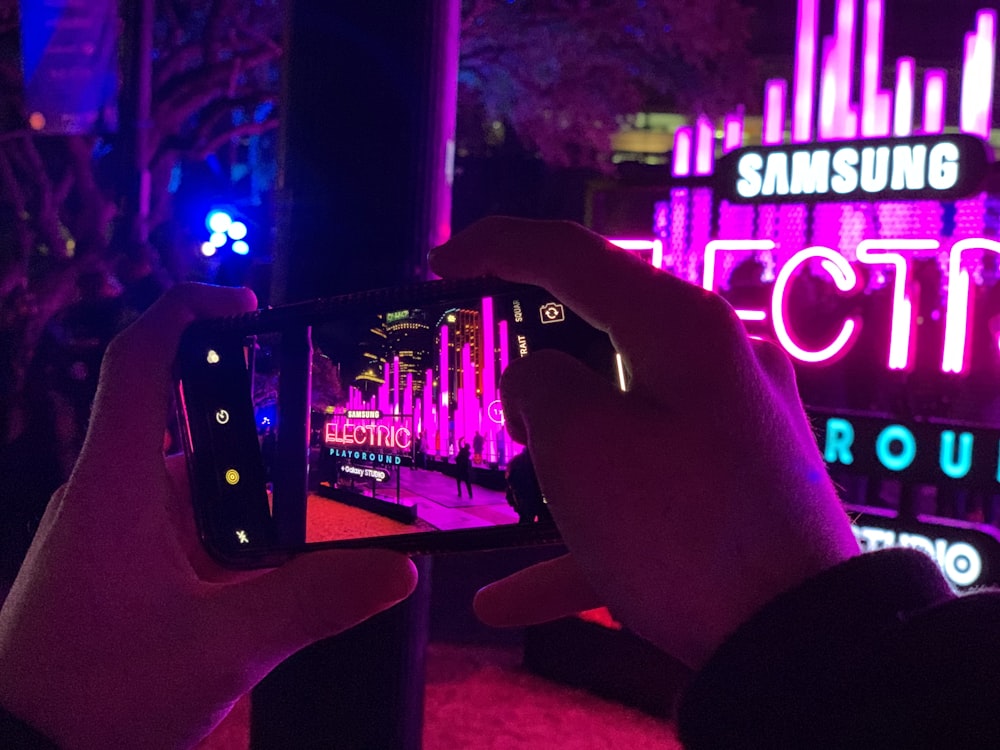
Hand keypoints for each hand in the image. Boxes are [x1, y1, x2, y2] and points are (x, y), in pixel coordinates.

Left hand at [0, 284, 416, 748]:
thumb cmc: (95, 695)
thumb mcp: (218, 648)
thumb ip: (312, 603)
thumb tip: (396, 570)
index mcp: (120, 484)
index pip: (142, 360)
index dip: (190, 311)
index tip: (249, 302)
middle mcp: (115, 495)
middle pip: (197, 428)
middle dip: (268, 431)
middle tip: (338, 437)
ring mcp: (115, 536)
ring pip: (200, 489)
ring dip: (260, 498)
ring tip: (330, 512)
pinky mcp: (121, 572)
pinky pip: (190, 533)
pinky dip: (239, 539)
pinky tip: (285, 571)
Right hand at [429, 217, 858, 668]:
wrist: (802, 647)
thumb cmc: (681, 529)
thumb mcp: (579, 443)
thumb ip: (537, 385)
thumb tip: (541, 380)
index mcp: (679, 325)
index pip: (570, 254)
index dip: (494, 248)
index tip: (439, 264)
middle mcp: (715, 361)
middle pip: (598, 336)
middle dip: (531, 370)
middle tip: (486, 398)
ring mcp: (731, 427)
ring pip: (615, 423)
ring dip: (553, 464)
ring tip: (507, 501)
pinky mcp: (736, 488)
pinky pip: (643, 496)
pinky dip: (582, 534)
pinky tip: (510, 596)